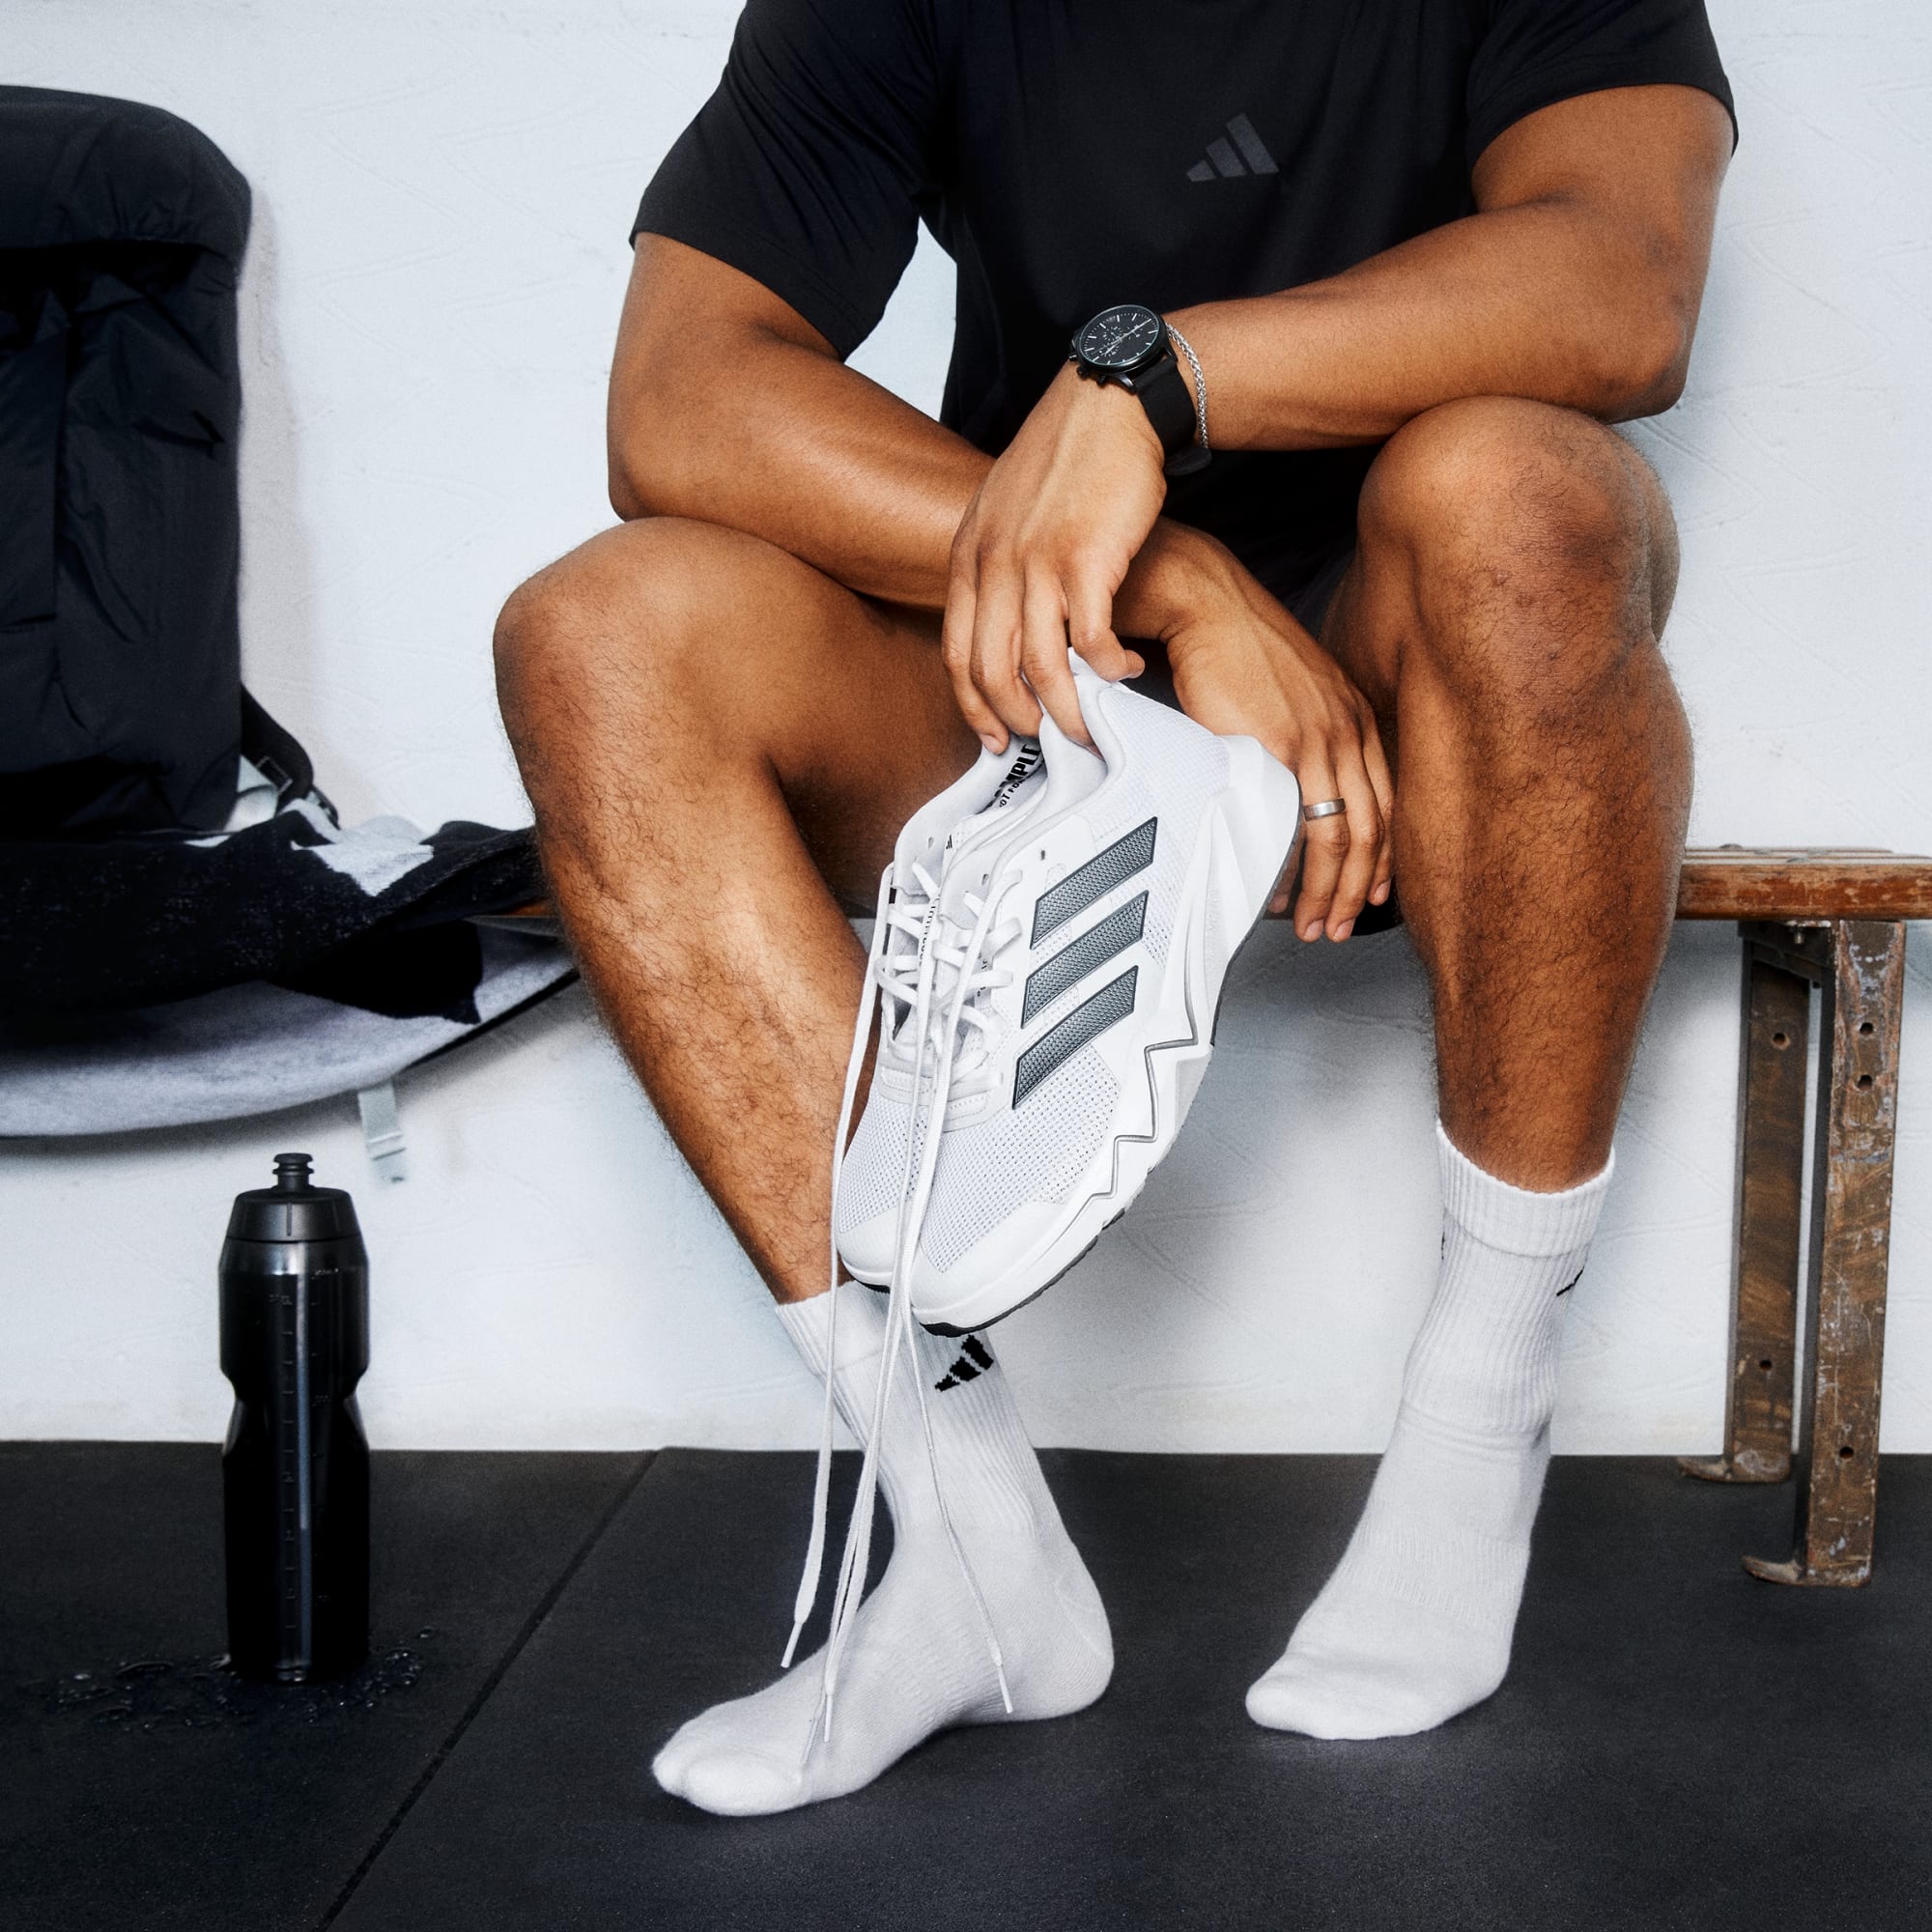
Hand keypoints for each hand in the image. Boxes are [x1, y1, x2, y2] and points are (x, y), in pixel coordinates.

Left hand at [942, 363, 1166, 748]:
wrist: (1107, 404)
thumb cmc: (1065, 461)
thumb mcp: (1005, 511)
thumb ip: (995, 566)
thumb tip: (1002, 624)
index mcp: (969, 556)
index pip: (956, 654)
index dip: (973, 708)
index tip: (994, 740)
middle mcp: (994, 564)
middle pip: (991, 672)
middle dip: (1018, 721)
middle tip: (1046, 742)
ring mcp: (1038, 562)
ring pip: (1038, 667)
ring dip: (1066, 708)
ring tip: (1090, 724)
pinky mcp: (1087, 558)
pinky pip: (1089, 640)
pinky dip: (1107, 669)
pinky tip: (1124, 672)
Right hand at [1157, 538, 1393, 940]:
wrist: (1207, 604)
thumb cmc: (1236, 643)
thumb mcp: (1290, 688)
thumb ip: (1303, 732)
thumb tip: (1291, 781)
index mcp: (1354, 717)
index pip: (1386, 802)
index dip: (1383, 857)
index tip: (1371, 892)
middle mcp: (1348, 730)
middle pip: (1373, 829)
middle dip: (1357, 890)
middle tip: (1338, 926)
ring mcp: (1320, 740)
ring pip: (1342, 836)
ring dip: (1327, 891)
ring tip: (1310, 924)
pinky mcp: (1283, 746)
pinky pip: (1299, 825)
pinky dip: (1290, 869)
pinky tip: (1277, 891)